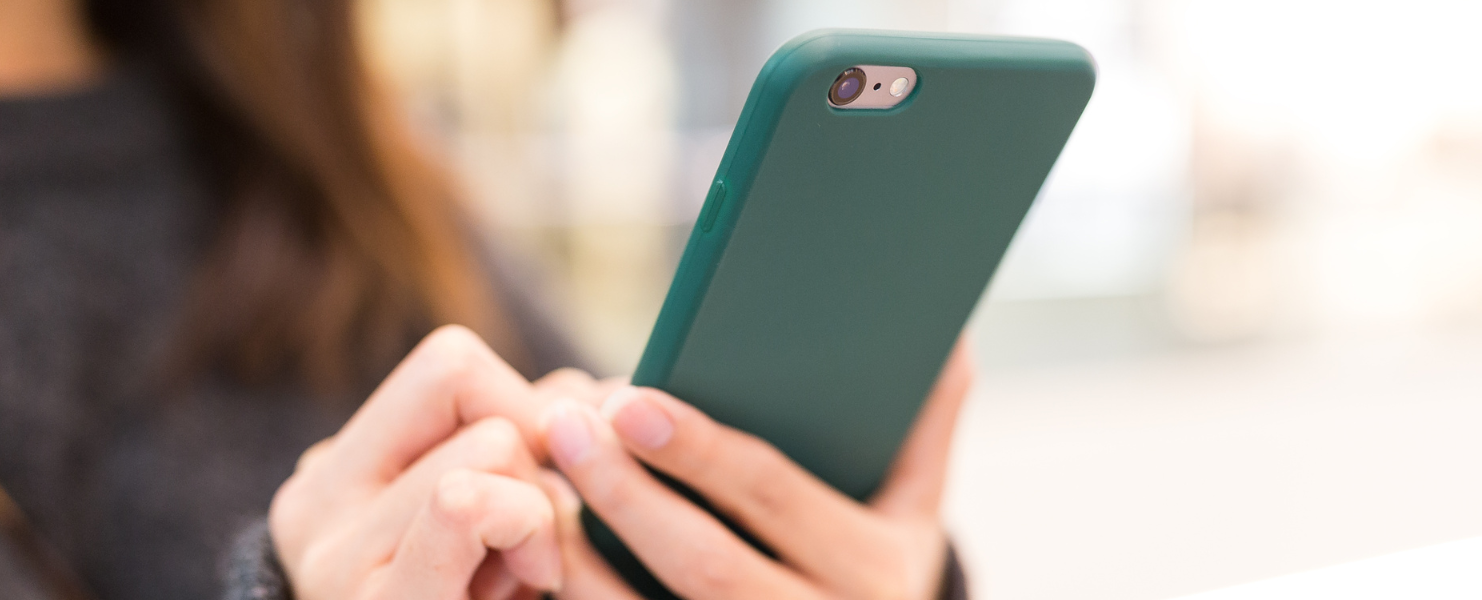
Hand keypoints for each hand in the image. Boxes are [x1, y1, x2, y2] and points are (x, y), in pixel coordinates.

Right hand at [269, 326, 590, 599]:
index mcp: (337, 474)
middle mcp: (314, 502)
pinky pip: (464, 501)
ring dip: (543, 512)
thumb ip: (528, 445)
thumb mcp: (497, 525)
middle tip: (539, 540)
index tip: (554, 479)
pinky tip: (534, 584)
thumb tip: (605, 390)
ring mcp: (332, 556)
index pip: (449, 363)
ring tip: (524, 580)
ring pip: (488, 442)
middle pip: (461, 374)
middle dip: (537, 447)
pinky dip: (530, 529)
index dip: (528, 402)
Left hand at [537, 342, 974, 599]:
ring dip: (582, 557)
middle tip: (562, 425)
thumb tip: (947, 331)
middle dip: (626, 493)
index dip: (698, 450)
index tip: (628, 398)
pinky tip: (540, 556)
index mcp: (877, 568)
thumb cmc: (877, 567)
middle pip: (707, 565)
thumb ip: (925, 423)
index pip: (775, 498)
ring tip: (534, 488)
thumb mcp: (912, 508)